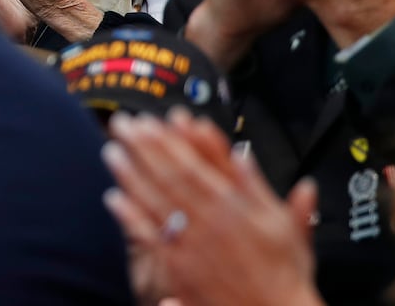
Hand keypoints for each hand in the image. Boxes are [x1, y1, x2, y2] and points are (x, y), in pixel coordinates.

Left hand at [102, 110, 322, 305]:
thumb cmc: (283, 274)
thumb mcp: (283, 224)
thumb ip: (257, 186)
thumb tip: (242, 152)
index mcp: (233, 206)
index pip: (195, 164)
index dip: (170, 140)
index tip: (152, 121)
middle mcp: (209, 221)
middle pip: (169, 176)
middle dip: (143, 148)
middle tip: (122, 125)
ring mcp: (192, 244)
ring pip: (155, 201)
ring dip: (131, 174)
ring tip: (111, 151)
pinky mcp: (180, 268)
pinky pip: (151, 237)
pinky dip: (131, 216)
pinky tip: (114, 198)